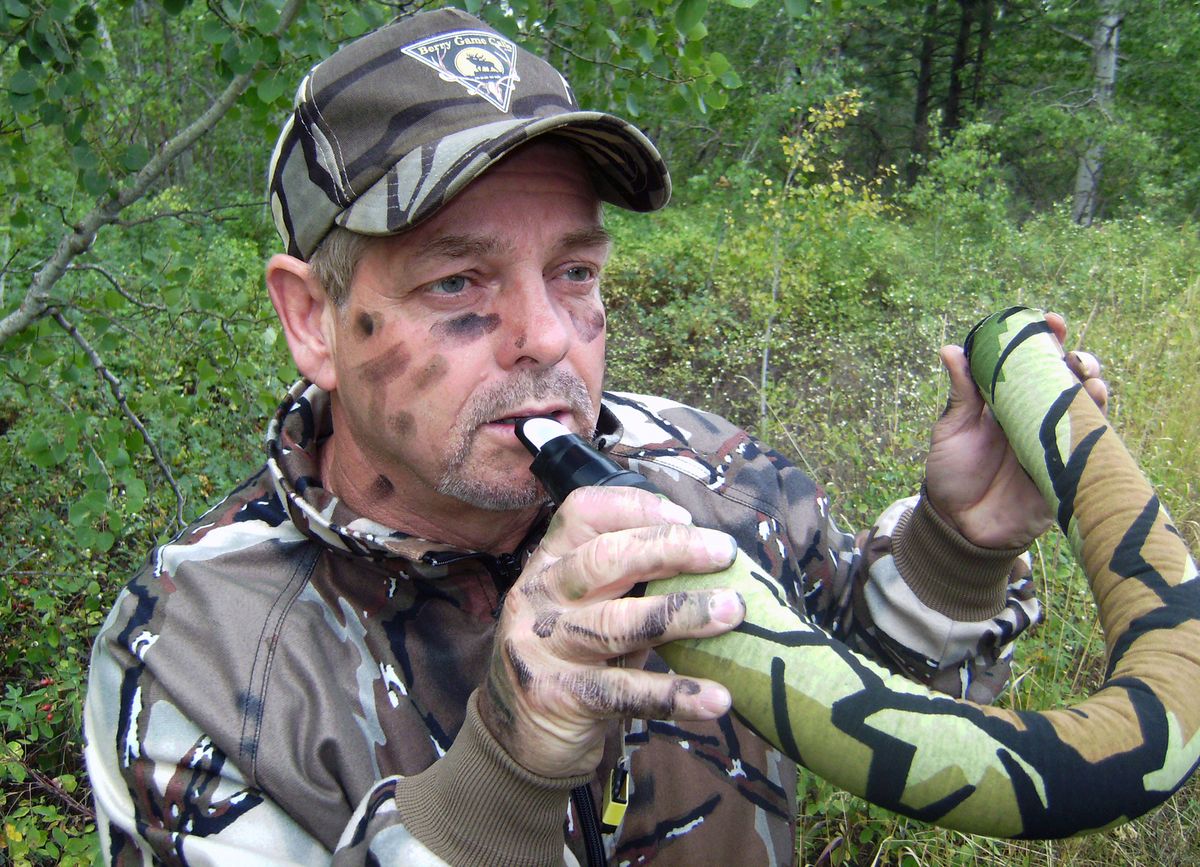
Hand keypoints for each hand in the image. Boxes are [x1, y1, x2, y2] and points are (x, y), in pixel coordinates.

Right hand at [477, 485, 743, 777]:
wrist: (519, 736)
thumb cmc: (571, 657)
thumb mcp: (588, 608)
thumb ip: (631, 582)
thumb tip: (712, 559)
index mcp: (547, 564)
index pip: (581, 513)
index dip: (635, 508)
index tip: (686, 517)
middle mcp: (538, 597)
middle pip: (603, 559)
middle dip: (669, 548)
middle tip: (724, 553)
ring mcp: (544, 648)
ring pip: (616, 624)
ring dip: (681, 613)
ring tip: (733, 611)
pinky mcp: (560, 697)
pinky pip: (625, 693)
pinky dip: (675, 694)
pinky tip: (716, 698)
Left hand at [924, 312, 1107, 548]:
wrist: (957, 525)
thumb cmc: (950, 474)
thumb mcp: (950, 431)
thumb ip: (959, 394)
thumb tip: (951, 349)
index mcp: (1007, 401)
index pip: (1032, 363)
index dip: (1044, 339)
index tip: (1049, 321)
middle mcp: (1035, 416)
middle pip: (1067, 380)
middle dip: (1078, 360)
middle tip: (1071, 355)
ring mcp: (1053, 441)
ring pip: (1085, 407)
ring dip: (1092, 388)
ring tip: (1086, 378)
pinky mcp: (1065, 470)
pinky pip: (1089, 445)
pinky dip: (1096, 425)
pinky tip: (1094, 408)